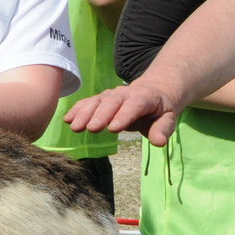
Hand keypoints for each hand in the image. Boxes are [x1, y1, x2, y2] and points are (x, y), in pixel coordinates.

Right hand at [65, 83, 180, 144]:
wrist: (151, 92)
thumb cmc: (159, 110)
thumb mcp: (168, 119)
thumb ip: (162, 129)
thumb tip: (159, 142)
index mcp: (144, 97)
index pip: (134, 106)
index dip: (123, 116)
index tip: (113, 129)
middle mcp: (125, 93)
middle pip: (112, 102)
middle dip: (100, 115)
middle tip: (91, 129)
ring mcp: (111, 94)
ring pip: (97, 101)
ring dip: (84, 113)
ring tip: (75, 127)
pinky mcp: (101, 99)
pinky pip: (88, 102)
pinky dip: (77, 109)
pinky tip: (67, 119)